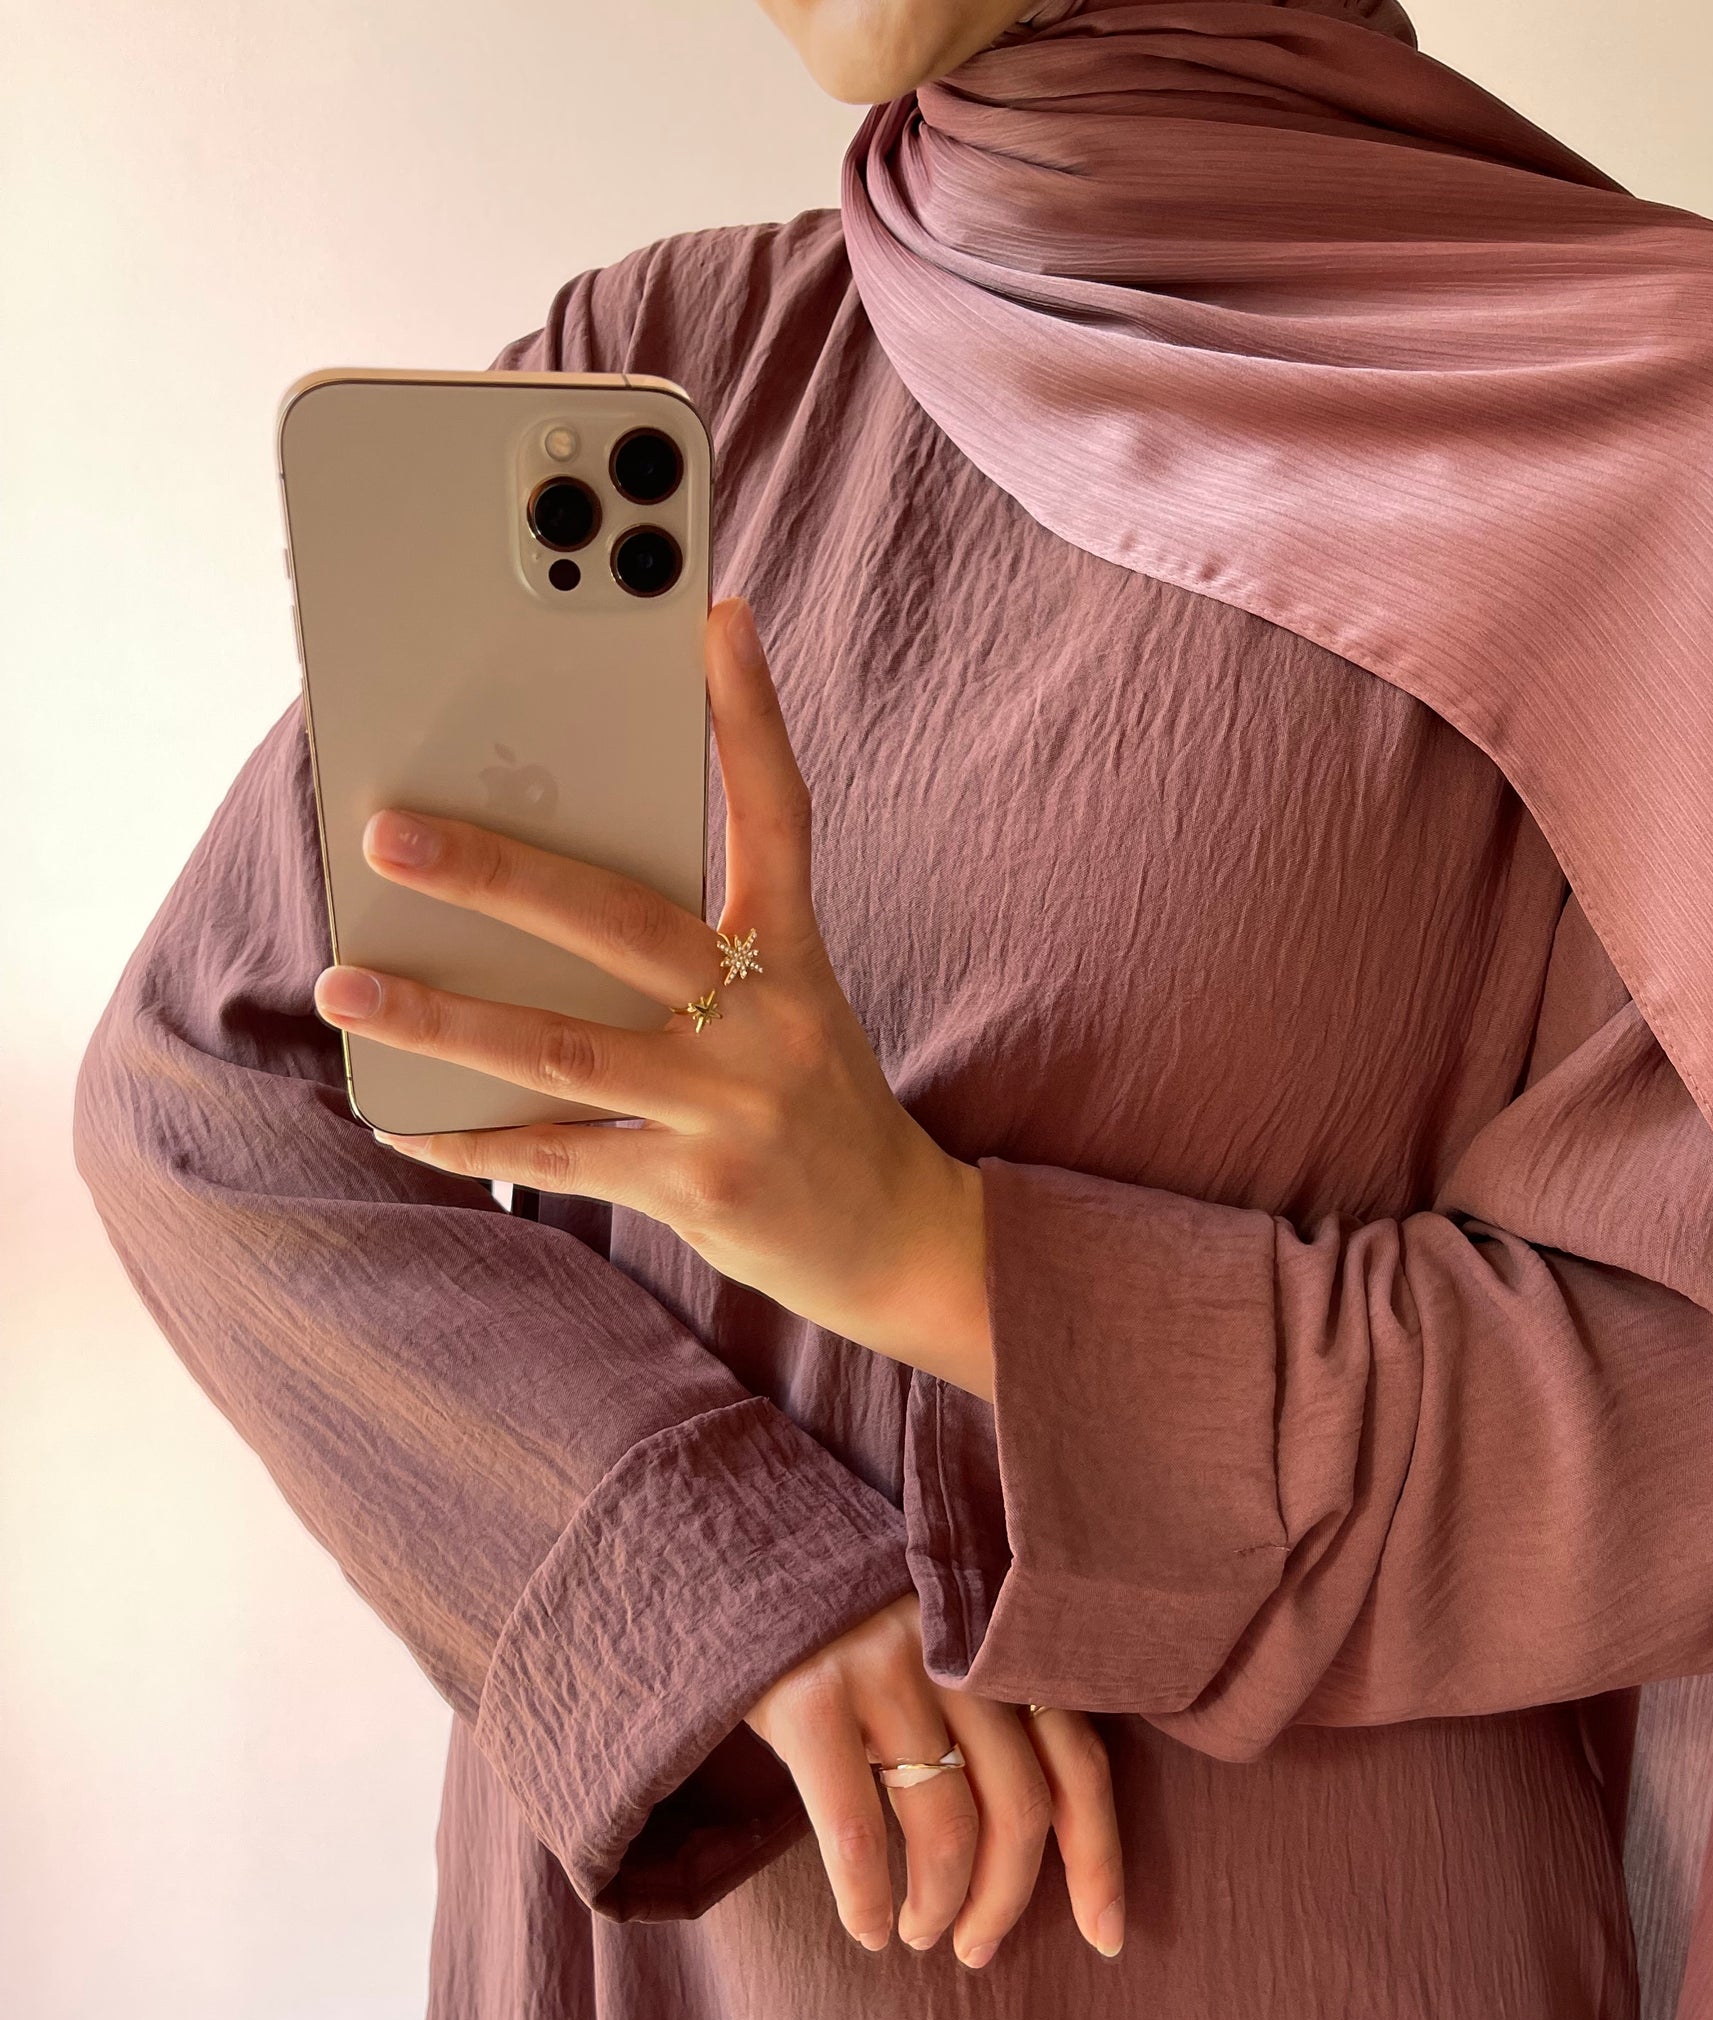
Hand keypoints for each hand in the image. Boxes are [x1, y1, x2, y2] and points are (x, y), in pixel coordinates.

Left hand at [312, 595, 994, 1398]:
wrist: (893, 1237)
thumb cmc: (810, 1094)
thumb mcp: (789, 999)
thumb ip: (696, 939)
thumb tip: (542, 878)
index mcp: (796, 955)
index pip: (779, 814)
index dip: (749, 715)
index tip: (712, 616)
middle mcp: (770, 1021)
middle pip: (623, 925)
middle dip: (499, 873)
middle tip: (388, 832)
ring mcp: (733, 1107)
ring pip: (563, 1048)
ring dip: (441, 1017)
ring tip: (345, 986)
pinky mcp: (696, 1187)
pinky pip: (560, 1155)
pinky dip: (471, 1138)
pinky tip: (398, 1117)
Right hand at [747, 1593, 1124, 1964]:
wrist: (730, 1541)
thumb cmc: (841, 1615)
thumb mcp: (934, 1643)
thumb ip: (983, 1708)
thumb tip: (1017, 1844)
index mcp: (996, 1645)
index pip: (1079, 1763)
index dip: (1098, 1861)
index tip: (1105, 1938)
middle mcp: (955, 1652)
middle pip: (1019, 1808)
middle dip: (1005, 1900)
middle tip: (976, 1948)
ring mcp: (884, 1670)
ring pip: (946, 1827)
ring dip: (938, 1906)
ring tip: (918, 1933)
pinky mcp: (810, 1697)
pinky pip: (858, 1831)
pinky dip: (866, 1900)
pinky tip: (866, 1929)